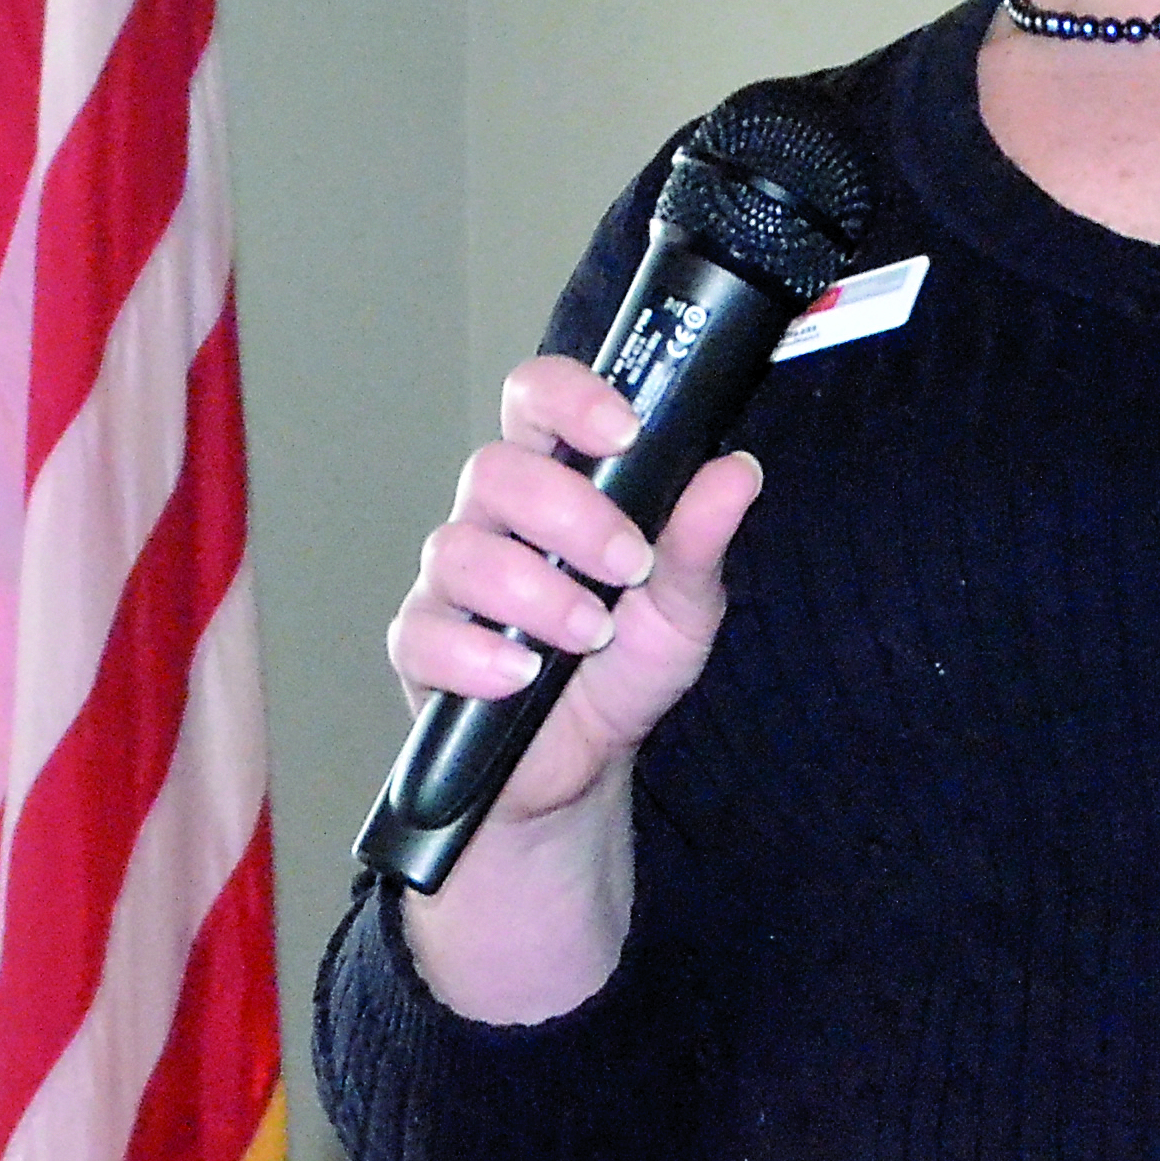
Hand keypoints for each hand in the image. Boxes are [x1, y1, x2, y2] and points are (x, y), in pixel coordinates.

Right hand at [386, 352, 766, 834]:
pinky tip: (523, 675)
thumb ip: (700, 538)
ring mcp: (451, 581)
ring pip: (459, 549)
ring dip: (534, 591)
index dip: (570, 398)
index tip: (624, 432)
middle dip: (570, 515)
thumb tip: (739, 471)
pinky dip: (476, 655)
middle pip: (495, 469)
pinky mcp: (420, 649)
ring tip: (589, 635)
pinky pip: (421, 633)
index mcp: (556, 481)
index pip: (536, 399)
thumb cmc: (627, 662)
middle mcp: (494, 517)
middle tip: (628, 567)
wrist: (587, 762)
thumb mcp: (684, 605)